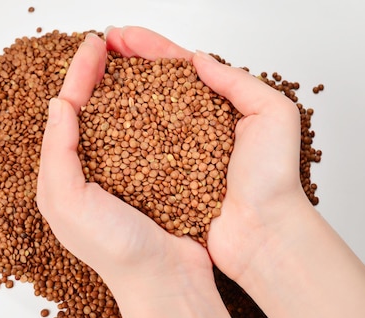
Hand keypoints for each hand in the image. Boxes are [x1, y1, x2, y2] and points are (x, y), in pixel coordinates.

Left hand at [36, 32, 207, 290]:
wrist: (165, 281)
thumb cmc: (116, 251)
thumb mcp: (67, 201)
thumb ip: (57, 152)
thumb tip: (59, 104)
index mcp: (63, 178)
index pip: (68, 113)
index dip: (79, 76)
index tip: (93, 46)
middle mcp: (89, 175)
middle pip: (90, 112)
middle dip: (96, 77)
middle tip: (108, 45)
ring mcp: (121, 178)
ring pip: (118, 122)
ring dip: (121, 91)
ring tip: (130, 64)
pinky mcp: (151, 182)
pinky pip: (145, 140)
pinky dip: (147, 116)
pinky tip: (157, 100)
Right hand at [106, 25, 309, 283]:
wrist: (263, 234)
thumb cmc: (273, 180)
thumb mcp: (273, 115)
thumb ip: (239, 81)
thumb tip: (198, 59)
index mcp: (219, 107)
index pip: (179, 68)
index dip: (150, 48)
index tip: (122, 35)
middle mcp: (191, 128)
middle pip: (153, 87)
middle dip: (126, 64)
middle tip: (99, 47)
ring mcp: (174, 154)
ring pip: (139, 116)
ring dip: (115, 94)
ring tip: (90, 75)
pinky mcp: (161, 181)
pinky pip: (133, 154)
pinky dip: (115, 136)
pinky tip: (96, 123)